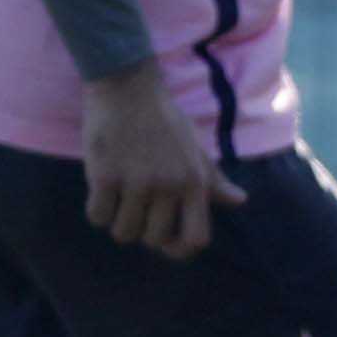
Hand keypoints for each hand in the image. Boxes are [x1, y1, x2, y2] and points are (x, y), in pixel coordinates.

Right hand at [80, 63, 241, 257]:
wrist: (127, 87)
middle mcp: (169, 185)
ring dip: (117, 221)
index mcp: (195, 181)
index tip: (164, 241)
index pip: (196, 239)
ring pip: (123, 232)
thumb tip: (240, 201)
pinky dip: (96, 209)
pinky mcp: (106, 176)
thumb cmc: (163, 119)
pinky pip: (98, 216)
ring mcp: (137, 182)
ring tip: (117, 198)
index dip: (179, 249)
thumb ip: (213, 180)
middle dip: (142, 230)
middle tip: (134, 208)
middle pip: (154, 240)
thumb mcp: (194, 149)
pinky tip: (101, 190)